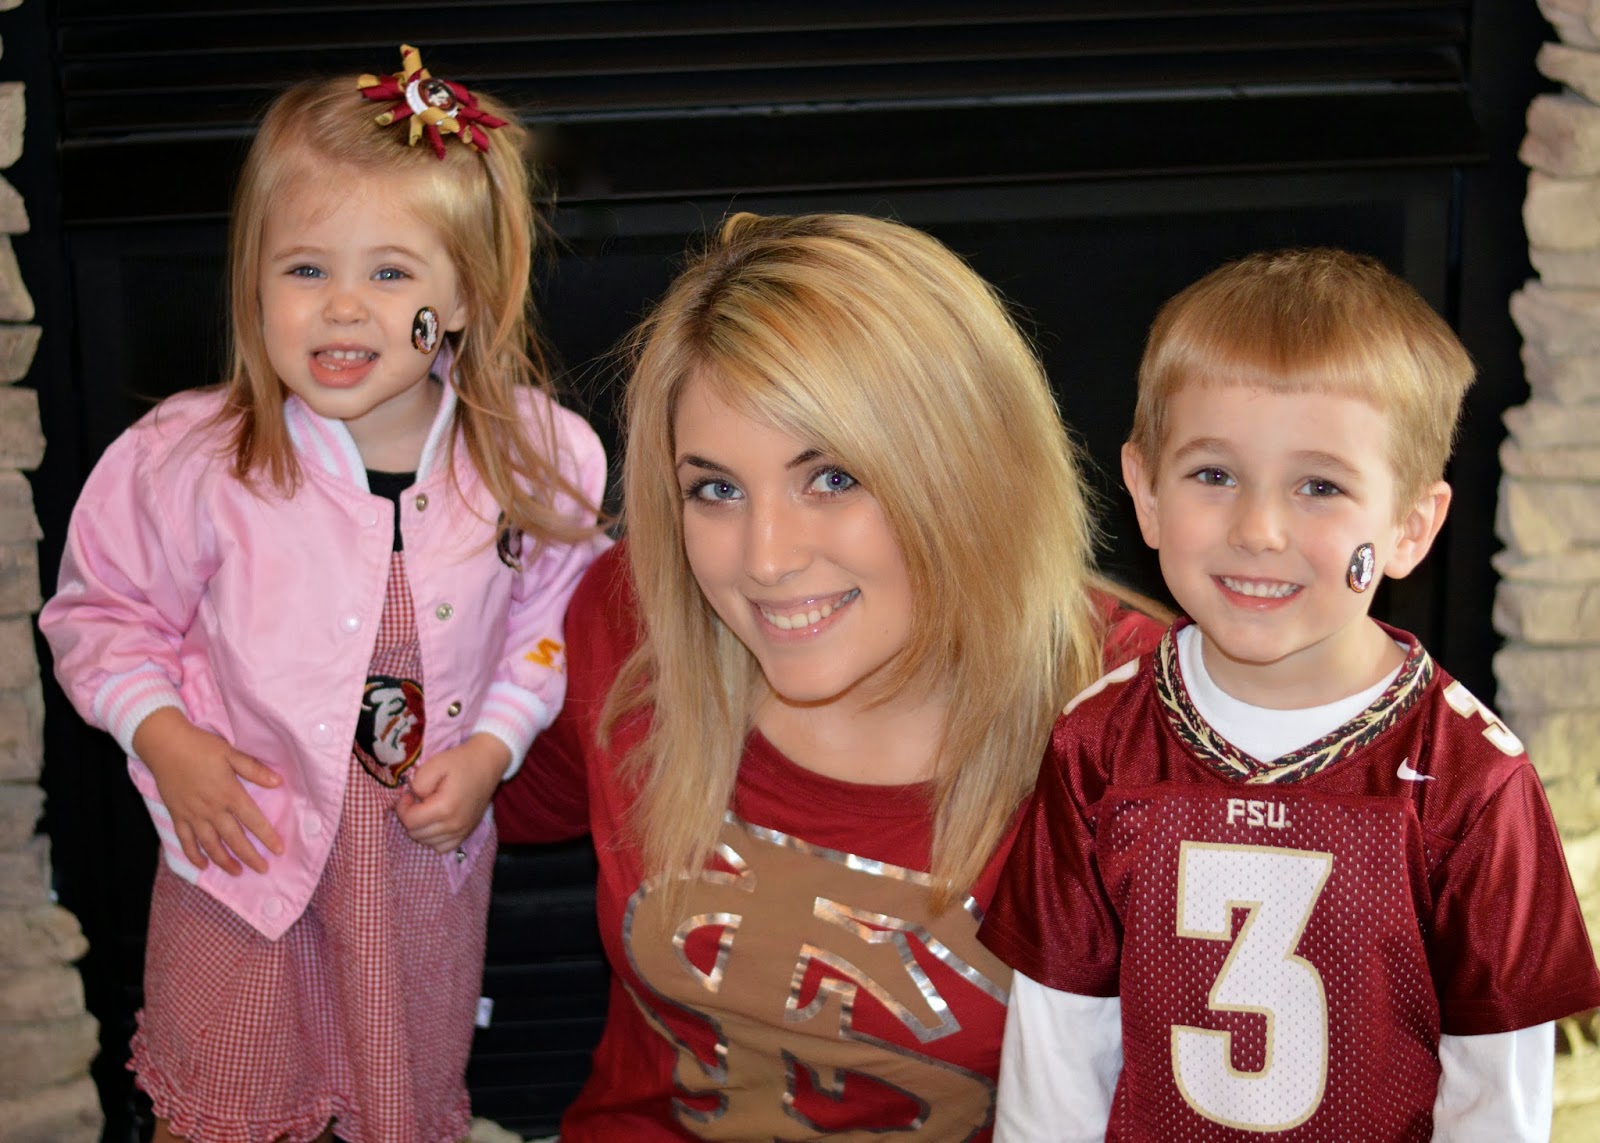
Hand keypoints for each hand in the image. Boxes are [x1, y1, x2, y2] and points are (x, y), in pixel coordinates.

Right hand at [131, 707, 283, 875]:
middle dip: (250, 856)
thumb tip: (278, 782)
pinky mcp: (178, 816)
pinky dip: (194, 856)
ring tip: (237, 872)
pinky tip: (203, 865)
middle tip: (263, 869)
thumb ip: (254, 769)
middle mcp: (212, 810)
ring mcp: (193, 815)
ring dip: (224, 861)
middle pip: (234, 839)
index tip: (279, 850)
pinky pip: (186, 841)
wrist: (165, 746)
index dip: (267, 837)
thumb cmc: (201, 747)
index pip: (253, 820)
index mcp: (229, 794)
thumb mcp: (231, 753)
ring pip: (211, 845)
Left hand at [395, 732, 508, 853]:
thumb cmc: (461, 762)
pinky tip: (435, 823)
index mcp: (445, 808)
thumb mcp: (435, 763)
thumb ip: (418, 782)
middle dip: (409, 817)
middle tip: (416, 800)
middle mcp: (454, 825)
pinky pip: (442, 847)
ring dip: (420, 828)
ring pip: (427, 842)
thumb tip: (414, 799)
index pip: (410, 821)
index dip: (402, 808)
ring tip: (425, 810)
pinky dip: (433, 838)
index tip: (408, 794)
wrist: (488, 763)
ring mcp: (462, 831)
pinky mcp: (467, 833)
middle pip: (416, 834)